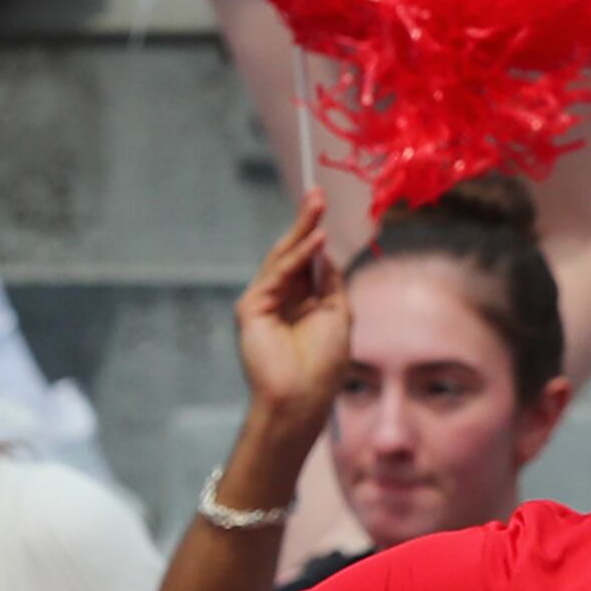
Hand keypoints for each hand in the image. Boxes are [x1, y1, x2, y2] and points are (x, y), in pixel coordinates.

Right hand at [233, 193, 349, 431]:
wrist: (302, 398)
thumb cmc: (324, 367)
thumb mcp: (338, 317)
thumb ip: (331, 284)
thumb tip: (327, 253)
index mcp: (302, 301)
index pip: (308, 260)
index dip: (315, 234)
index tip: (324, 207)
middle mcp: (282, 297)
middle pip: (294, 251)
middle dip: (306, 221)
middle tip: (316, 191)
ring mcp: (264, 300)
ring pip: (284, 257)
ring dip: (302, 229)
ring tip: (316, 202)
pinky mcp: (252, 307)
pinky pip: (279, 274)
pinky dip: (298, 256)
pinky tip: (316, 239)